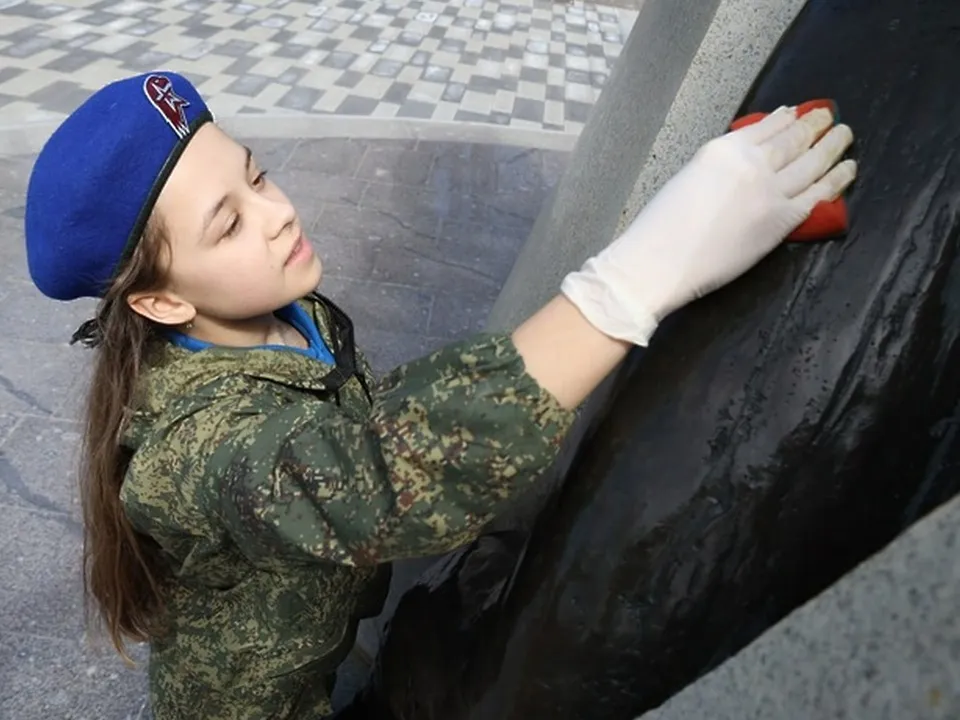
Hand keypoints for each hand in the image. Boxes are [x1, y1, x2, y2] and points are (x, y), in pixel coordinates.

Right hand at [561, 105, 856, 345]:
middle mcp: (751, 163)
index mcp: (723, 149)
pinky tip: (847, 169)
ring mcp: (770, 191)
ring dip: (833, 145)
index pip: (765, 126)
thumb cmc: (661, 227)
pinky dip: (835, 178)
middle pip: (793, 139)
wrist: (659, 262)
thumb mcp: (688, 178)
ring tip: (844, 135)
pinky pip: (817, 194)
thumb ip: (720, 165)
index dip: (787, 119)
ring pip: (813, 161)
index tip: (798, 112)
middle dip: (815, 126)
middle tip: (829, 118)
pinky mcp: (781, 220)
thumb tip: (746, 160)